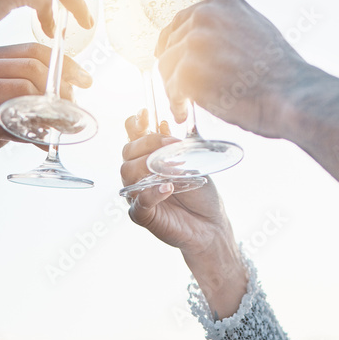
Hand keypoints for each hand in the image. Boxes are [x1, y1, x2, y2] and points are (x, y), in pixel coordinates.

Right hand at [0, 43, 90, 195]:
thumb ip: (24, 96)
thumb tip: (71, 96)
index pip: (33, 50)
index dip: (65, 64)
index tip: (86, 81)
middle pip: (34, 69)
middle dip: (62, 92)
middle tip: (74, 115)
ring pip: (27, 94)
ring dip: (53, 116)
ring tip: (61, 131)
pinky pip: (14, 123)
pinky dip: (36, 136)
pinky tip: (42, 146)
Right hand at [121, 111, 246, 317]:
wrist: (212, 225)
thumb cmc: (201, 195)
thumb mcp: (191, 163)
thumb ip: (174, 147)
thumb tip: (163, 124)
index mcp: (148, 161)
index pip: (132, 138)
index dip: (135, 125)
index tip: (145, 114)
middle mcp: (139, 176)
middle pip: (127, 152)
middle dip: (148, 144)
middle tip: (171, 146)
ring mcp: (137, 195)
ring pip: (127, 173)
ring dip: (149, 165)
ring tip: (173, 170)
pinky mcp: (143, 216)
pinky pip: (138, 202)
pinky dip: (152, 193)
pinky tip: (167, 188)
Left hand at [155, 0, 311, 138]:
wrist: (291, 94)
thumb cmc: (280, 72)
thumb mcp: (257, 30)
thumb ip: (230, 28)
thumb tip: (209, 40)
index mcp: (223, 1)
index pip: (184, 20)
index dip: (177, 42)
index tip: (176, 57)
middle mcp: (205, 15)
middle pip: (171, 42)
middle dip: (173, 66)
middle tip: (178, 86)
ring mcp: (195, 42)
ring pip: (167, 66)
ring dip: (174, 87)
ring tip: (184, 103)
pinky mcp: (188, 71)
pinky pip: (171, 89)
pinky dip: (176, 103)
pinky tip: (184, 112)